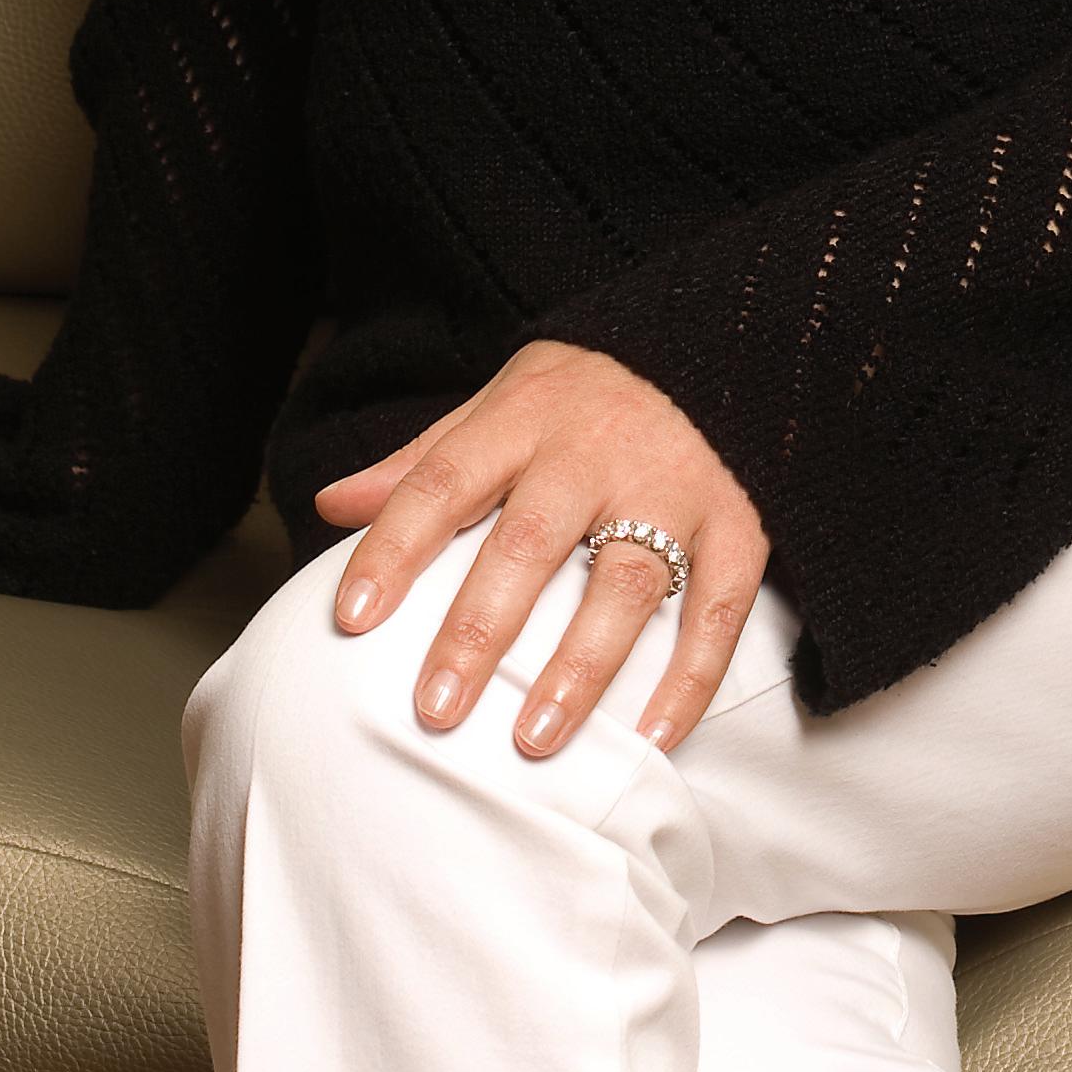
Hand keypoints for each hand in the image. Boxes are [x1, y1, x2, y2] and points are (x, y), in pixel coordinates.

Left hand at [317, 339, 766, 760]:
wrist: (728, 331)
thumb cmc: (594, 387)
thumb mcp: (507, 397)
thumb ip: (427, 457)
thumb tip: (332, 504)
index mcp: (528, 417)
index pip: (446, 480)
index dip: (396, 546)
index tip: (351, 617)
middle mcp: (598, 450)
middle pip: (531, 540)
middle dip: (481, 628)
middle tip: (436, 708)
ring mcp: (675, 483)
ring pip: (626, 579)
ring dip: (579, 665)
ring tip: (533, 739)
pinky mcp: (740, 519)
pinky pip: (720, 603)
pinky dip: (691, 673)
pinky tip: (654, 735)